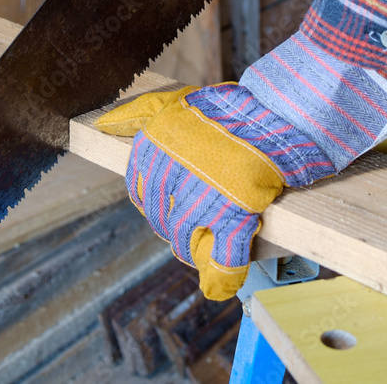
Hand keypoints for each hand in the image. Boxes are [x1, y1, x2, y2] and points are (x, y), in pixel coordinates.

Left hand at [94, 33, 386, 300]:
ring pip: (186, 236)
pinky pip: (223, 254)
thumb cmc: (232, 107)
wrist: (281, 109)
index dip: (157, 200)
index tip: (173, 201)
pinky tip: (220, 284)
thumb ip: (140, 113)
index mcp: (155, 146)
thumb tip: (105, 122)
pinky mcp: (235, 212)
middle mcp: (172, 171)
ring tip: (204, 248)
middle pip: (162, 215)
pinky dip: (222, 274)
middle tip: (193, 224)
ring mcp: (202, 195)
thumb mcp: (177, 102)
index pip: (143, 188)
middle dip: (175, 224)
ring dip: (193, 248)